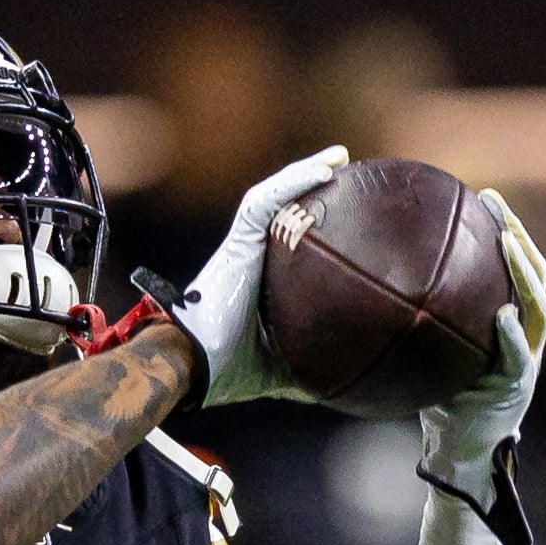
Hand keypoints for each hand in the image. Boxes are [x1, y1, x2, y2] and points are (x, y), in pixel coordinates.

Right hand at [141, 146, 348, 408]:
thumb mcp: (284, 369)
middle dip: (312, 186)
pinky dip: (294, 181)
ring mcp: (240, 245)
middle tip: (348, 173)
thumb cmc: (228, 370)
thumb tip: (351, 386)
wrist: (193, 366)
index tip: (348, 211)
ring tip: (340, 158)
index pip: (289, 241)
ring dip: (305, 172)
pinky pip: (266, 201)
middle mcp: (248, 255)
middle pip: (283, 209)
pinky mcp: (237, 241)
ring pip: (274, 195)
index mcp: (258, 280)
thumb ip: (314, 368)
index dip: (314, 221)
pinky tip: (326, 170)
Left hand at [418, 189, 545, 544]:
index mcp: (507, 320)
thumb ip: (417, 319)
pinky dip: (513, 336)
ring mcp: (527, 359)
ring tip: (507, 244)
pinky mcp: (517, 387)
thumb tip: (368, 280)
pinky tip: (504, 317)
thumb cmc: (438, 397)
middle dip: (518, 235)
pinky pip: (517, 357)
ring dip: (523, 273)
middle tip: (494, 205)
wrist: (457, 450)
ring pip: (539, 307)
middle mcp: (526, 333)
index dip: (504, 228)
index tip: (482, 197)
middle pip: (534, 273)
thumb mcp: (429, 350)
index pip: (512, 264)